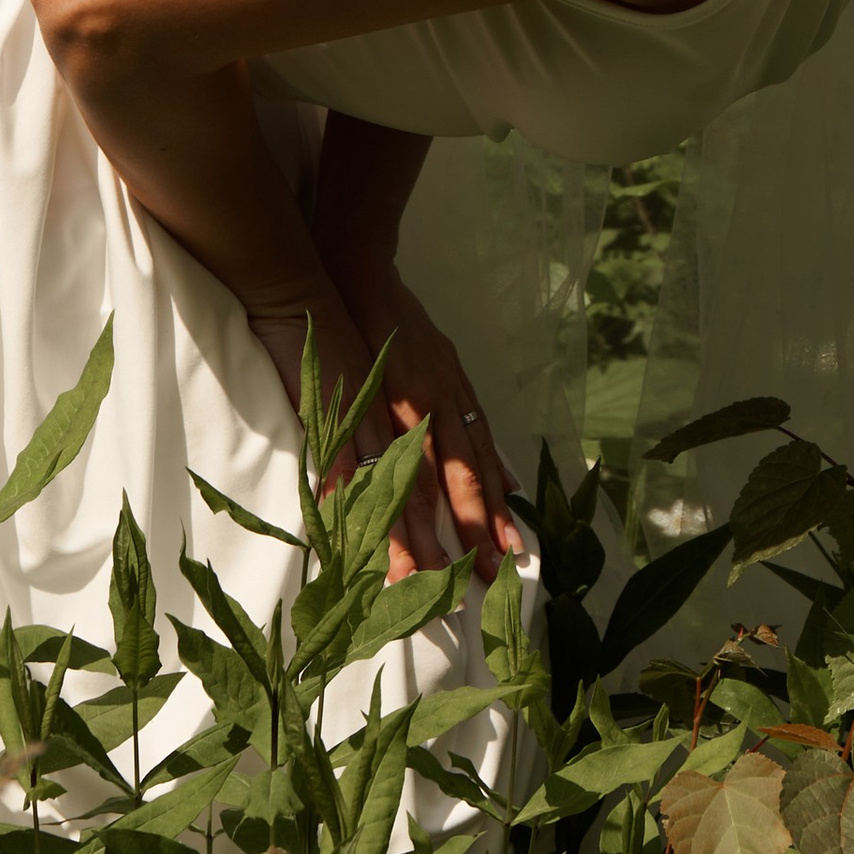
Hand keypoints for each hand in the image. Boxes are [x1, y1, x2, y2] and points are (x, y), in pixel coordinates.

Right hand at [246, 280, 519, 586]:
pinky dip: (352, 495)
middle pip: (452, 479)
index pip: (479, 464)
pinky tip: (351, 528)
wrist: (344, 274)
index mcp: (449, 398)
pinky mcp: (343, 404)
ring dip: (411, 533)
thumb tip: (504, 471)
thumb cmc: (391, 322)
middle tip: (482, 579)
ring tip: (420, 578)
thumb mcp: (446, 365)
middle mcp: (427, 405)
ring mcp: (385, 405)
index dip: (494, 511)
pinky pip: (348, 458)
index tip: (510, 553)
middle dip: (468, 532)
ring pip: (404, 479)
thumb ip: (472, 419)